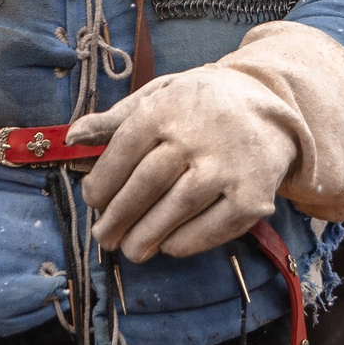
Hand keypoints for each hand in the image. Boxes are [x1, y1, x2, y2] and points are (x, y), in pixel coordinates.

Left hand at [69, 68, 299, 260]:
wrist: (271, 109)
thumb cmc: (203, 106)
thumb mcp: (161, 95)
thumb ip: (116, 118)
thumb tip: (72, 136)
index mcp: (170, 107)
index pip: (124, 150)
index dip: (102, 182)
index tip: (93, 200)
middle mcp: (199, 136)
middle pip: (145, 185)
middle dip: (117, 217)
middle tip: (104, 236)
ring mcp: (228, 168)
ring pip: (174, 211)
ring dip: (145, 236)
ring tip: (130, 248)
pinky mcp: (251, 198)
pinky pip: (209, 230)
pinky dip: (182, 242)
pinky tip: (167, 244)